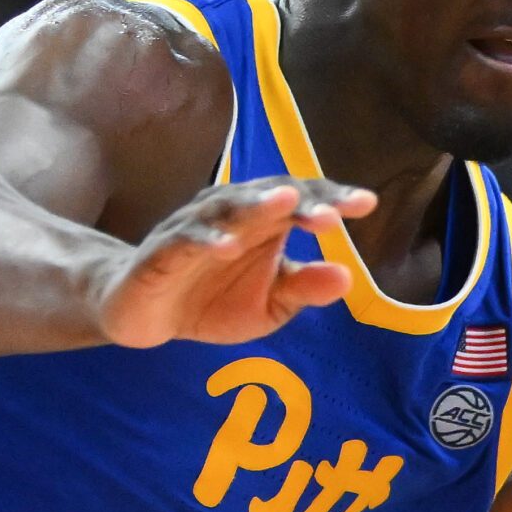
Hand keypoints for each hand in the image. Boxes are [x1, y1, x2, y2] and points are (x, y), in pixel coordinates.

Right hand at [95, 177, 374, 348]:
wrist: (145, 315)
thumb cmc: (213, 300)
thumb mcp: (268, 306)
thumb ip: (303, 289)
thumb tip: (346, 278)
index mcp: (263, 222)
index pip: (302, 201)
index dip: (331, 199)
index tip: (366, 204)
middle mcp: (231, 215)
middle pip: (269, 196)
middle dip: (302, 201)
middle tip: (333, 214)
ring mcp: (195, 229)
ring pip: (226, 208)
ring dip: (255, 205)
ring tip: (284, 204)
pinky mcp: (161, 252)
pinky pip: (184, 241)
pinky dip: (206, 241)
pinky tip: (228, 246)